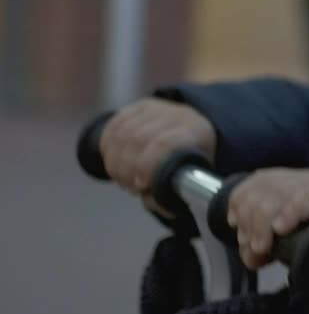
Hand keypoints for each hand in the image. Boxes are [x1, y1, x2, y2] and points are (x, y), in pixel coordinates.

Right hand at [100, 98, 215, 195]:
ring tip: (124, 178)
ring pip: (121, 134)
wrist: (192, 131)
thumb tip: (159, 206)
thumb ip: (171, 196)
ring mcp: (156, 108)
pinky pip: (112, 127)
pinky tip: (115, 163)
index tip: (141, 185)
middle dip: (127, 168)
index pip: (164, 144)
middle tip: (131, 186)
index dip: (147, 165)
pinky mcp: (139, 107)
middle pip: (137, 139)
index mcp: (195, 132)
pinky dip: (108, 149)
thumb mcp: (188, 182)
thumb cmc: (189, 164)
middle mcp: (176, 114)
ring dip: (116, 162)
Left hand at [226, 168, 308, 268]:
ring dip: (262, 225)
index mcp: (297, 182)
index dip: (241, 200)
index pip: (259, 178)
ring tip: (264, 248)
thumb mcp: (289, 238)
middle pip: (264, 187)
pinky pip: (304, 200)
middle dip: (250, 220)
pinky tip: (282, 229)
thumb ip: (264, 241)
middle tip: (254, 246)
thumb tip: (248, 253)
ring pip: (278, 195)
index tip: (237, 226)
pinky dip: (288, 214)